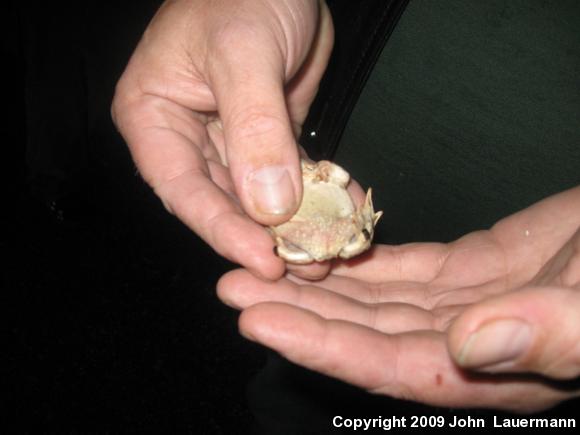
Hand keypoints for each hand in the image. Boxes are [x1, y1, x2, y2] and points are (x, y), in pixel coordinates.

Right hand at [112, 0, 332, 278]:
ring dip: (295, 225)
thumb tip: (269, 208)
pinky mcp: (267, 139)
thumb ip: (255, 129)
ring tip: (331, 250)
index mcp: (153, 118)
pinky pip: (290, 175)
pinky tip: (345, 209)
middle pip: (221, 203)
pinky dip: (316, 195)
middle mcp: (185, 138)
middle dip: (264, 238)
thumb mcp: (244, 53)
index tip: (266, 261)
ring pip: (258, 198)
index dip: (223, 231)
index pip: (183, 190)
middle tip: (308, 268)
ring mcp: (229, 142)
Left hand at [218, 186, 579, 411]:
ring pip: (377, 298)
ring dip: (319, 282)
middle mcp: (472, 344)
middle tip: (232, 286)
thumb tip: (471, 342)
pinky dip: (361, 259)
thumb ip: (552, 331)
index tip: (256, 318)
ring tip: (261, 262)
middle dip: (299, 312)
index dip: (320, 344)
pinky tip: (322, 247)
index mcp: (495, 369)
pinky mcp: (474, 265)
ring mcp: (470, 303)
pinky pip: (403, 267)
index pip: (387, 364)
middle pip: (366, 333)